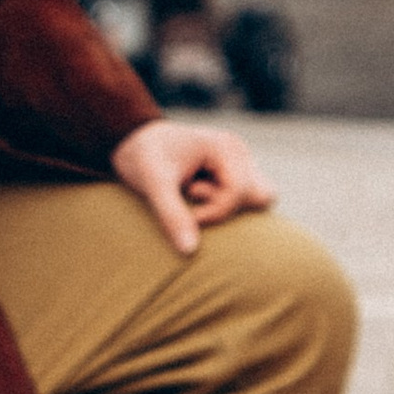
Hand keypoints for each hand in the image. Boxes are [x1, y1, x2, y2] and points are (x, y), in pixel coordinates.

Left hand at [112, 116, 275, 255]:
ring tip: (195, 193)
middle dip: (224, 207)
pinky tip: (197, 196)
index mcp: (224, 147)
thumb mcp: (153, 184)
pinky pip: (246, 199)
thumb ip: (172, 215)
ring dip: (227, 206)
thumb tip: (190, 251)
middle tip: (191, 195)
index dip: (213, 212)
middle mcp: (239, 152)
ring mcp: (241, 162)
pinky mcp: (235, 174)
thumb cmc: (142, 157)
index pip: (237, 192)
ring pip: (259, 198)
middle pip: (259, 196)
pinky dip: (226, 205)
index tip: (187, 214)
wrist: (134, 141)